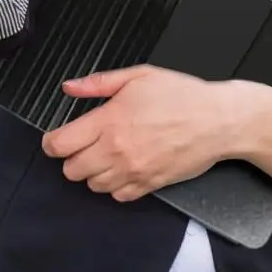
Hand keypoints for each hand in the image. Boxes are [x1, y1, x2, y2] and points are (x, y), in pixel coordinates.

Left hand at [40, 65, 242, 202]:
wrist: (218, 121)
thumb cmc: (181, 94)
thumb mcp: (139, 75)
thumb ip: (99, 83)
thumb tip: (69, 87)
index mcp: (110, 120)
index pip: (60, 145)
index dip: (53, 142)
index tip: (57, 138)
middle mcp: (116, 150)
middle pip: (71, 170)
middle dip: (73, 157)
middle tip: (85, 144)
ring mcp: (132, 171)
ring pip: (92, 185)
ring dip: (93, 172)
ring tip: (107, 154)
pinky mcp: (148, 185)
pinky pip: (117, 196)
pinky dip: (115, 185)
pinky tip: (124, 167)